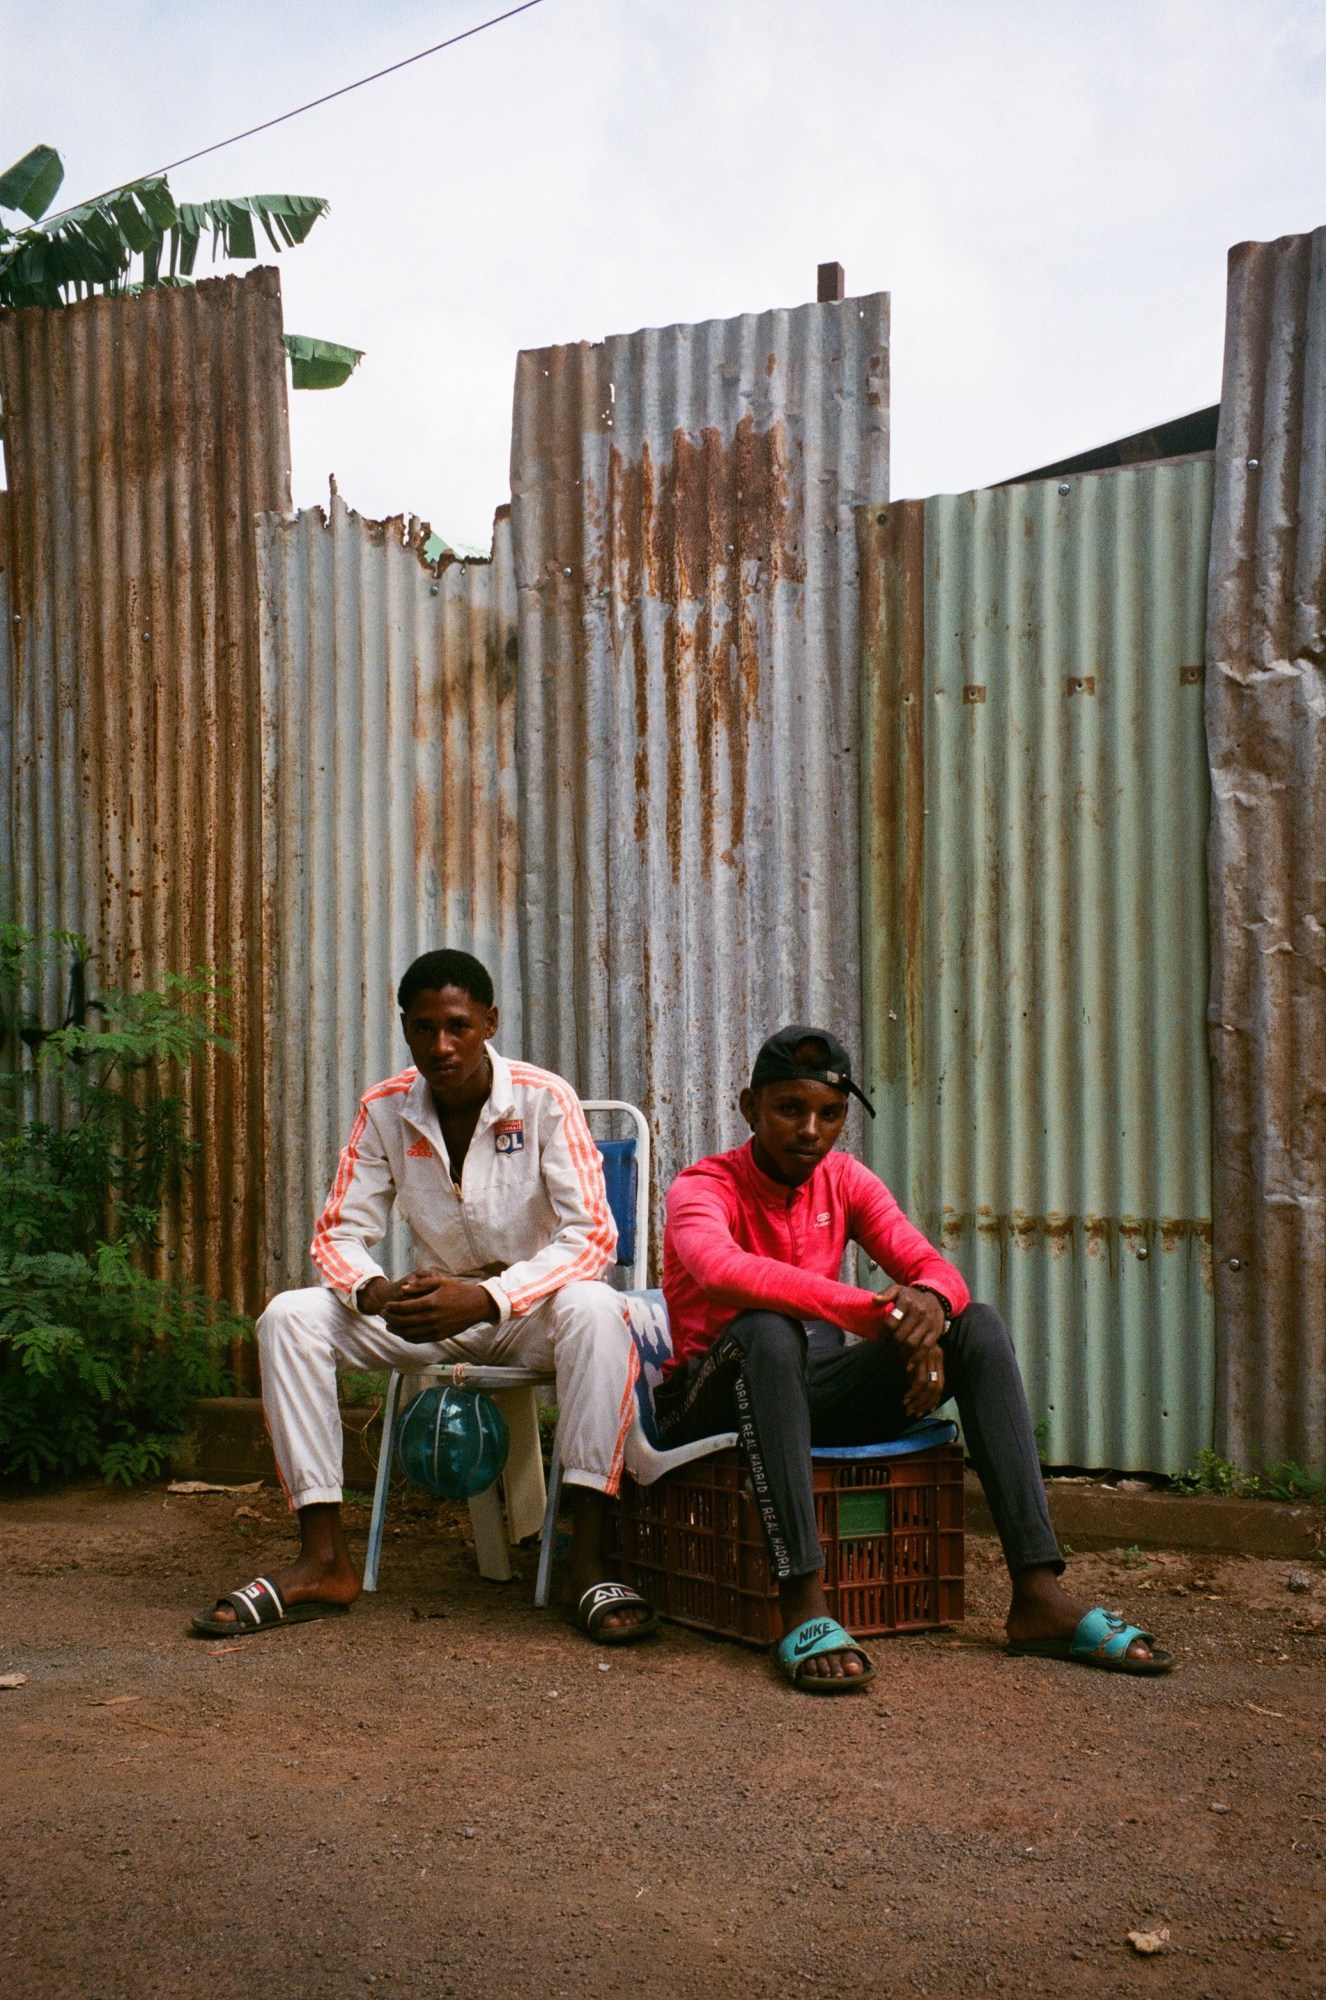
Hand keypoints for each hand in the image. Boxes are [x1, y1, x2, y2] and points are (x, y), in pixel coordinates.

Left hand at [361, 1269, 496, 1342]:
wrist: (476, 1305)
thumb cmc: (458, 1291)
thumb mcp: (440, 1281)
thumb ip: (420, 1285)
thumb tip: (403, 1289)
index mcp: (430, 1303)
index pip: (404, 1308)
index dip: (392, 1308)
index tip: (385, 1305)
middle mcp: (431, 1318)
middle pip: (404, 1321)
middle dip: (390, 1318)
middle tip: (383, 1314)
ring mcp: (435, 1329)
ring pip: (409, 1333)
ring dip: (396, 1330)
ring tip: (389, 1325)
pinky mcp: (439, 1336)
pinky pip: (419, 1339)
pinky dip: (408, 1337)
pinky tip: (402, 1333)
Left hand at [878, 1283, 945, 1355]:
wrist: (936, 1299)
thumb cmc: (912, 1297)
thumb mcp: (899, 1290)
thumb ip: (886, 1294)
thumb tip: (875, 1300)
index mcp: (907, 1301)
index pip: (891, 1322)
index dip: (883, 1333)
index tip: (881, 1336)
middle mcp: (918, 1312)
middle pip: (900, 1335)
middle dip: (891, 1344)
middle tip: (888, 1346)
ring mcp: (928, 1323)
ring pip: (912, 1344)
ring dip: (901, 1353)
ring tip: (896, 1353)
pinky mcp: (935, 1332)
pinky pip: (925, 1348)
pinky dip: (916, 1359)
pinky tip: (908, 1366)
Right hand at [903, 1345, 945, 1417]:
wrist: (905, 1318)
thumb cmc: (907, 1338)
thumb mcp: (915, 1355)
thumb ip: (917, 1369)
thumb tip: (913, 1389)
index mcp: (938, 1358)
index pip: (940, 1384)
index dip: (934, 1399)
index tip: (926, 1410)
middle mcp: (936, 1358)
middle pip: (936, 1388)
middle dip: (926, 1404)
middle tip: (915, 1413)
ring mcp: (928, 1358)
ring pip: (929, 1387)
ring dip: (919, 1401)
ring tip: (909, 1409)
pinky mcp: (919, 1358)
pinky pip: (919, 1380)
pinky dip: (914, 1392)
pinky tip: (906, 1398)